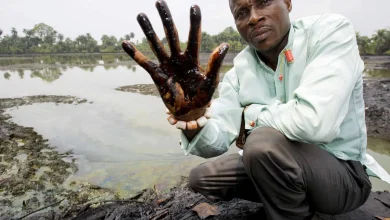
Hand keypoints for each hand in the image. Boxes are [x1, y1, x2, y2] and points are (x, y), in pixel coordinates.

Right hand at [122, 0, 228, 120]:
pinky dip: (134, 54)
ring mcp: (166, 65)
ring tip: (141, 15)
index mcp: (193, 58)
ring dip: (148, 30)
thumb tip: (224, 45)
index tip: (194, 6)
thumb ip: (214, 64)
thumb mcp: (211, 81)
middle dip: (165, 18)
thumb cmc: (203, 96)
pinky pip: (144, 63)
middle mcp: (178, 58)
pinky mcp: (157, 75)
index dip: (194, 22)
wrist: (190, 112)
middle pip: (171, 34)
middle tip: (159, 2)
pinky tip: (125, 43)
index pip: (193, 37)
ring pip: (156, 44)